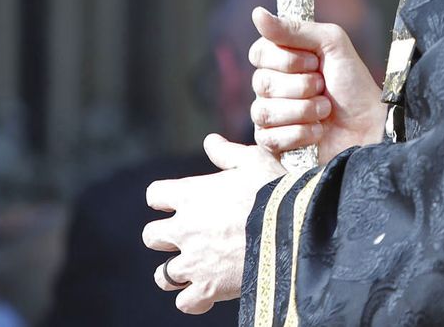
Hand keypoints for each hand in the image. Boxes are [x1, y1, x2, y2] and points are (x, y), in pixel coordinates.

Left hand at [144, 134, 283, 315]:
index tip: (179, 203)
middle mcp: (184, 229)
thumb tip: (211, 141)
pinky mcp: (208, 288)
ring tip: (195, 269)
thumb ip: (227, 152)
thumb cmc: (274, 191)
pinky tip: (209, 293)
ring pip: (163, 275)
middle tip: (188, 237)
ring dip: (176, 272)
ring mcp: (193, 261)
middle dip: (165, 237)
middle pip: (151, 237)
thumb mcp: (254, 160)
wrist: (292, 229)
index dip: (164, 199)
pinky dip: (194, 300)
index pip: (154, 196)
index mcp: (190, 195)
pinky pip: (185, 302)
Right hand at [249, 7, 385, 161]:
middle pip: (261, 82)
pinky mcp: (275, 144)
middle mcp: (272, 87)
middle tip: (323, 86)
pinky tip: (318, 131)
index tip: (314, 61)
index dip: (286, 59)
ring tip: (326, 110)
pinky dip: (301, 133)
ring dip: (304, 110)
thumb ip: (295, 28)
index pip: (258, 53)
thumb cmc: (353, 83)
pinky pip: (270, 138)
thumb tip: (257, 13)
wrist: (370, 125)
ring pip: (264, 111)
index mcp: (282, 60)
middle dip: (301, 86)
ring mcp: (272, 116)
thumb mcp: (332, 43)